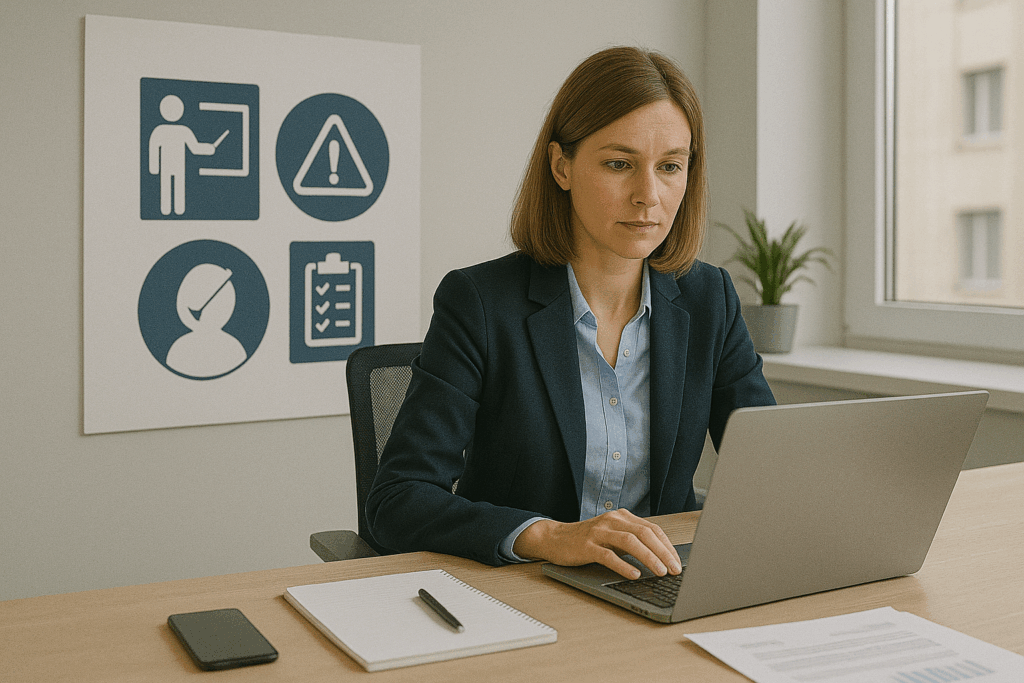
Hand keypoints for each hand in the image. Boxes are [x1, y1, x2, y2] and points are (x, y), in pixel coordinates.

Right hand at [512, 509, 681, 579]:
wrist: (555, 538)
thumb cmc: (588, 540)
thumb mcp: (613, 537)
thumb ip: (634, 542)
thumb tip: (662, 559)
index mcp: (622, 517)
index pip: (652, 529)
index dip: (667, 546)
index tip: (677, 562)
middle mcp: (612, 521)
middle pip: (644, 533)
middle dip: (663, 552)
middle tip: (674, 569)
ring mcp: (599, 532)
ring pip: (629, 542)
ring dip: (648, 557)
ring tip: (660, 572)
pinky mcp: (586, 546)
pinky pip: (608, 555)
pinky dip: (623, 565)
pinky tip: (633, 575)